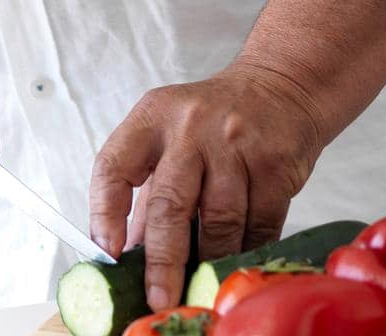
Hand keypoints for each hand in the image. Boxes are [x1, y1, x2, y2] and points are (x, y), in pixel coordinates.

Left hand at [89, 64, 325, 310]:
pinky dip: (247, 252)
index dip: (105, 212)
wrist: (280, 86)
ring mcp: (234, 143)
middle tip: (158, 299)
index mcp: (152, 117)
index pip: (114, 165)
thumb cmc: (214, 119)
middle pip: (169, 203)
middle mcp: (190, 126)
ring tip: (201, 286)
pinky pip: (259, 226)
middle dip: (162, 262)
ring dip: (210, 263)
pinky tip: (238, 261)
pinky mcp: (274, 164)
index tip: (107, 254)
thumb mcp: (169, 138)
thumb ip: (146, 193)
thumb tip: (127, 257)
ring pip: (219, 223)